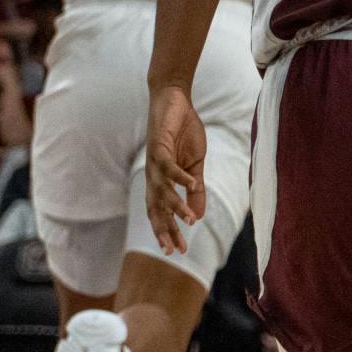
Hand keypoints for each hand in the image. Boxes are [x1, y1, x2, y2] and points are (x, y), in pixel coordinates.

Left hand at [146, 86, 206, 254]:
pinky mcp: (159, 146)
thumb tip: (197, 216)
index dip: (168, 231)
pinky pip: (168, 166)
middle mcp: (154, 176)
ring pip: (162, 191)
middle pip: (156, 208)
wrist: (174, 100)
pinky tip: (192, 184)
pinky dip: (180, 177)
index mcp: (162, 182)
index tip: (179, 251)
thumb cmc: (184, 132)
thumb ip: (197, 190)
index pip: (163, 212)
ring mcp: (155, 162)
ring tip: (189, 220)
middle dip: (164, 229)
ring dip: (175, 206)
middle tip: (173, 249)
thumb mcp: (196, 165)